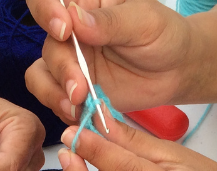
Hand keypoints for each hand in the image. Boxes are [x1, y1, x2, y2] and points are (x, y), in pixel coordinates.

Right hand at [25, 0, 196, 117]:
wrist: (175, 71)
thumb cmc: (163, 36)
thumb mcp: (144, 22)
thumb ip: (110, 22)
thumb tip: (74, 20)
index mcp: (85, 3)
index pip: (49, 1)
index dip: (46, 12)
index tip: (63, 30)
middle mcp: (70, 32)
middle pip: (47, 45)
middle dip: (61, 69)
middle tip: (79, 89)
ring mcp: (70, 61)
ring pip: (41, 74)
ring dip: (54, 93)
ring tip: (77, 106)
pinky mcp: (74, 88)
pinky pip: (52, 97)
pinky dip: (61, 108)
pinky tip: (80, 114)